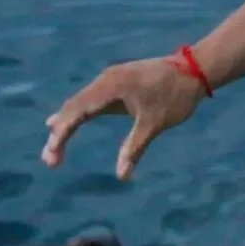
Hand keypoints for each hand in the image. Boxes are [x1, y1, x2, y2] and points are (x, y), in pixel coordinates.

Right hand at [42, 55, 208, 179]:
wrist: (194, 69)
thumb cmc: (175, 96)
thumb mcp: (155, 124)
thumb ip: (134, 148)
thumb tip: (122, 176)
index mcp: (111, 86)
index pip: (76, 112)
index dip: (61, 135)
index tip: (52, 157)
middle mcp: (106, 79)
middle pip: (72, 107)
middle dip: (59, 132)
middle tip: (50, 161)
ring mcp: (111, 79)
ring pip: (79, 102)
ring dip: (66, 123)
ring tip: (53, 148)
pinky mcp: (118, 82)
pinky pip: (90, 99)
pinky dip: (77, 114)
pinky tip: (63, 123)